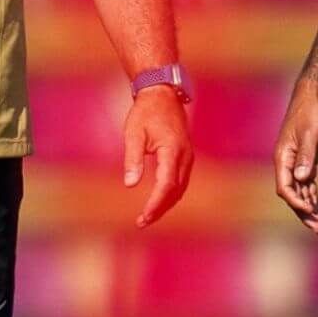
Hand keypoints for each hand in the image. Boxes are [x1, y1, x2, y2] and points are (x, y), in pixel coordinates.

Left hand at [122, 87, 191, 227]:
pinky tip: (158, 201)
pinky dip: (170, 194)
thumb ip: (133, 159)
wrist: (162, 95)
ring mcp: (188, 156)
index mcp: (172, 150)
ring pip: (181, 188)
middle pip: (175, 191)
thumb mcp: (134, 133)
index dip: (155, 203)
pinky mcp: (186, 156)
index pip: (166, 184)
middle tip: (142, 221)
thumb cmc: (145, 112)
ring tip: (148, 216)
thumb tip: (130, 184)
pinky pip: (181, 181)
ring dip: (166, 203)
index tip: (143, 216)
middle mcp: (185, 156)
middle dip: (160, 208)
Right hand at [273, 80, 317, 233]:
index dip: (296, 201)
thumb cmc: (310, 113)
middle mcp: (286, 165)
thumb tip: (302, 178)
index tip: (310, 210)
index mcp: (282, 158)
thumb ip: (307, 155)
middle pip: (293, 196)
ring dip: (313, 210)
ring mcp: (296, 165)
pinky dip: (316, 198)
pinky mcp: (306, 163)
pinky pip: (309, 186)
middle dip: (306, 214)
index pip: (285, 188)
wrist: (312, 97)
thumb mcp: (312, 133)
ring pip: (302, 194)